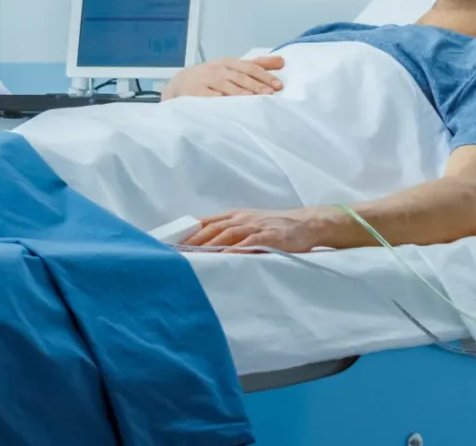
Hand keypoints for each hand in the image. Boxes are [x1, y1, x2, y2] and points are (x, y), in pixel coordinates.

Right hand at [162, 55, 285, 100]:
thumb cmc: (212, 76)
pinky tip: (225, 103)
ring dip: (239, 92)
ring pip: (225, 86)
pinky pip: (206, 96)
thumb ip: (257, 64)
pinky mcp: (194, 92)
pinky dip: (216, 99)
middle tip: (269, 94)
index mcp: (229, 63)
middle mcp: (218, 69)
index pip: (250, 67)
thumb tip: (282, 61)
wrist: (179, 83)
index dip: (265, 76)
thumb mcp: (233, 67)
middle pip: (240, 77)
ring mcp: (205, 80)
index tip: (278, 85)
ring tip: (252, 99)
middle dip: (255, 85)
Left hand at [184, 206, 345, 252]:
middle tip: (173, 254)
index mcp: (235, 216)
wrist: (307, 223)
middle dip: (190, 241)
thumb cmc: (277, 227)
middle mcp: (241, 219)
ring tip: (190, 258)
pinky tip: (222, 259)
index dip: (186, 232)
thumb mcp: (250, 224)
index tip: (168, 242)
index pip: (204, 222)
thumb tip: (207, 246)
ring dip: (206, 247)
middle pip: (210, 229)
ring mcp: (254, 227)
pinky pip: (246, 244)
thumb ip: (231, 233)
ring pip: (225, 236)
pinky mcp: (268, 237)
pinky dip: (233, 252)